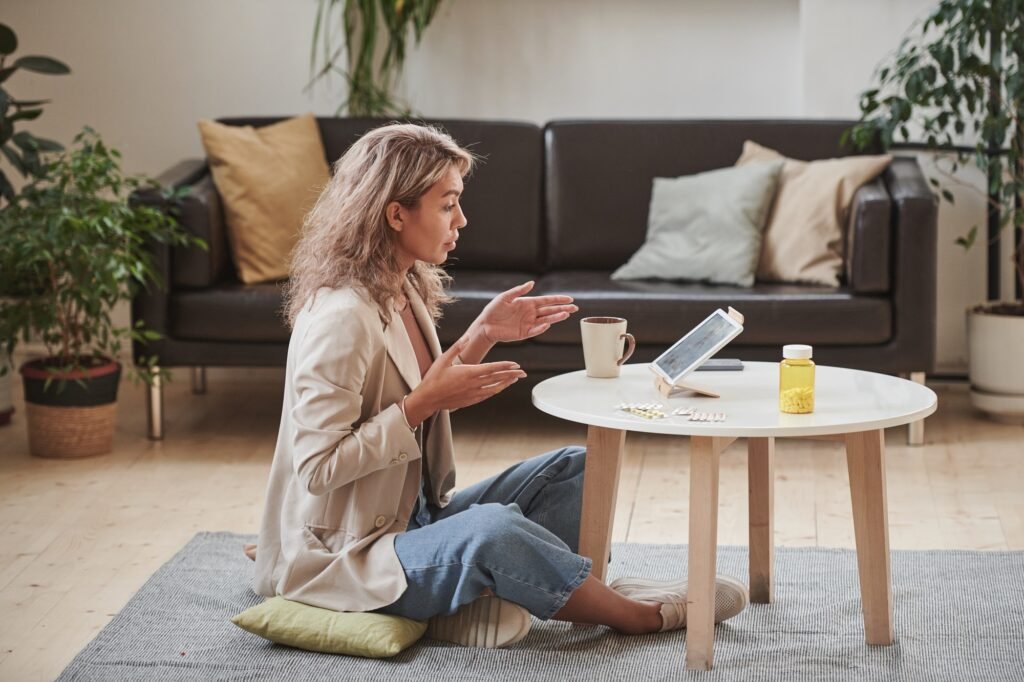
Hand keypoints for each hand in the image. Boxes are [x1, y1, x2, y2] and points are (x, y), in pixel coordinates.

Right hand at [403, 339, 526, 424]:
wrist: (428, 399)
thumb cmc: (434, 378)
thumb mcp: (443, 359)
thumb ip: (457, 347)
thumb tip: (467, 336)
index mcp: (469, 373)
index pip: (492, 368)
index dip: (505, 366)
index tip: (516, 364)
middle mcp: (474, 384)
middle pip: (497, 378)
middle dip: (511, 375)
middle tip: (523, 372)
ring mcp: (473, 394)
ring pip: (495, 388)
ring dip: (506, 383)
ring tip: (515, 379)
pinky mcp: (471, 400)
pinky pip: (487, 395)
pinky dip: (496, 390)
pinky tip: (500, 388)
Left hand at [474, 281, 577, 342]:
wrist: (485, 325)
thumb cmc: (494, 310)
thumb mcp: (505, 297)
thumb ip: (519, 290)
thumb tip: (532, 283)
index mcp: (528, 303)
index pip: (546, 301)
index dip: (558, 299)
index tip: (570, 298)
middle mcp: (531, 313)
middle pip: (550, 310)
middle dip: (562, 308)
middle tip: (575, 308)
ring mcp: (529, 323)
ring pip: (546, 320)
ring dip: (556, 317)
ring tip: (567, 314)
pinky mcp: (524, 333)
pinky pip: (535, 330)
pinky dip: (542, 328)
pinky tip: (548, 324)